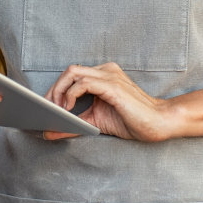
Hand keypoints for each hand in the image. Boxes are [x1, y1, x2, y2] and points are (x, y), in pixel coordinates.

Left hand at [43, 63, 174, 141]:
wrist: (157, 122)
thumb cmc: (131, 120)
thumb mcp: (95, 123)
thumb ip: (73, 125)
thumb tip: (48, 132)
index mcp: (103, 75)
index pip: (72, 74)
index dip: (55, 89)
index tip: (45, 107)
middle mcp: (106, 71)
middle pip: (69, 70)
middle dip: (53, 90)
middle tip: (47, 109)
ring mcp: (110, 76)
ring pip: (73, 73)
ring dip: (59, 92)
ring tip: (57, 110)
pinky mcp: (113, 86)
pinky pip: (84, 84)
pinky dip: (71, 95)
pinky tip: (69, 109)